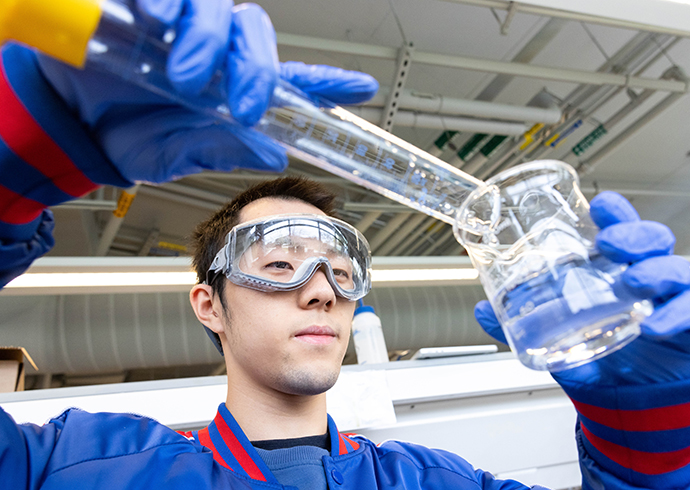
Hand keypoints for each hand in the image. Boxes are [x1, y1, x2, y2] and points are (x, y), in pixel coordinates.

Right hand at [35, 0, 377, 183]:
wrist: (69, 125)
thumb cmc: (126, 136)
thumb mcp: (177, 154)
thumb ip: (223, 148)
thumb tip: (273, 151)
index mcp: (230, 91)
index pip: (288, 81)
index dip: (326, 83)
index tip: (360, 87)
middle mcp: (213, 54)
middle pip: (254, 36)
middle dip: (257, 68)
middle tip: (245, 103)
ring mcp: (178, 28)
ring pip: (217, 10)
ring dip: (210, 42)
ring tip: (187, 76)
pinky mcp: (142, 9)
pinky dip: (166, 4)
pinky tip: (158, 21)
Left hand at [475, 191, 689, 384]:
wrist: (632, 402)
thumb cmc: (602, 357)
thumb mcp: (557, 337)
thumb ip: (520, 322)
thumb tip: (482, 309)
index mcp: (614, 270)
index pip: (619, 230)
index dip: (614, 213)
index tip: (599, 205)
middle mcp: (645, 278)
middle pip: (651, 240)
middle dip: (633, 234)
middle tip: (610, 243)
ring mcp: (672, 301)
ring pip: (674, 270)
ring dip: (653, 271)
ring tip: (630, 282)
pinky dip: (675, 316)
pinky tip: (654, 324)